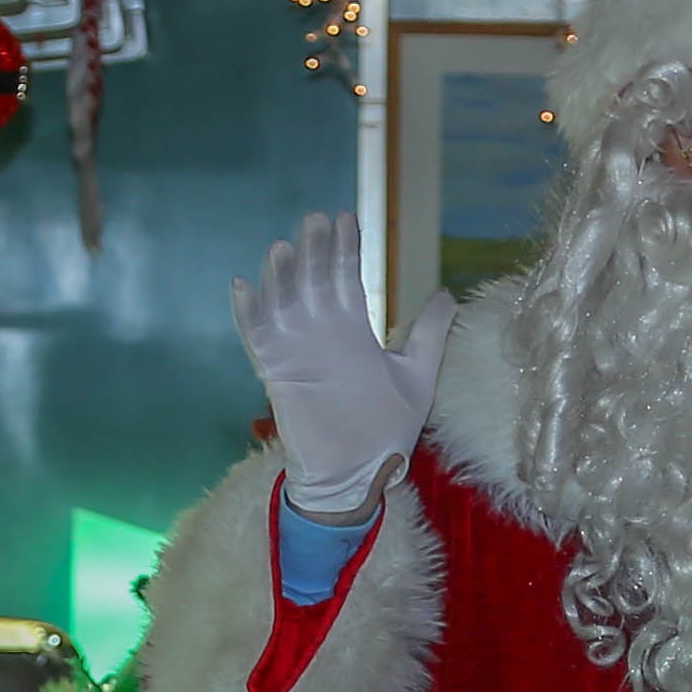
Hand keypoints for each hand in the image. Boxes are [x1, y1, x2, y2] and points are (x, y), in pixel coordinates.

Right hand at [228, 213, 452, 521]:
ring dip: (281, 275)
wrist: (359, 473)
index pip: (344, 278)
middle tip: (316, 219)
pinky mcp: (277, 373)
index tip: (346, 218)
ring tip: (284, 247)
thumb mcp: (417, 375)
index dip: (344, 249)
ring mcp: (296, 350)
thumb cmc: (386, 428)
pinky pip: (257, 337)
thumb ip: (429, 333)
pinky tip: (243, 285)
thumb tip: (448, 292)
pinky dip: (249, 312)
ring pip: (283, 302)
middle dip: (315, 251)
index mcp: (352, 330)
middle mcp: (321, 333)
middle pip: (313, 281)